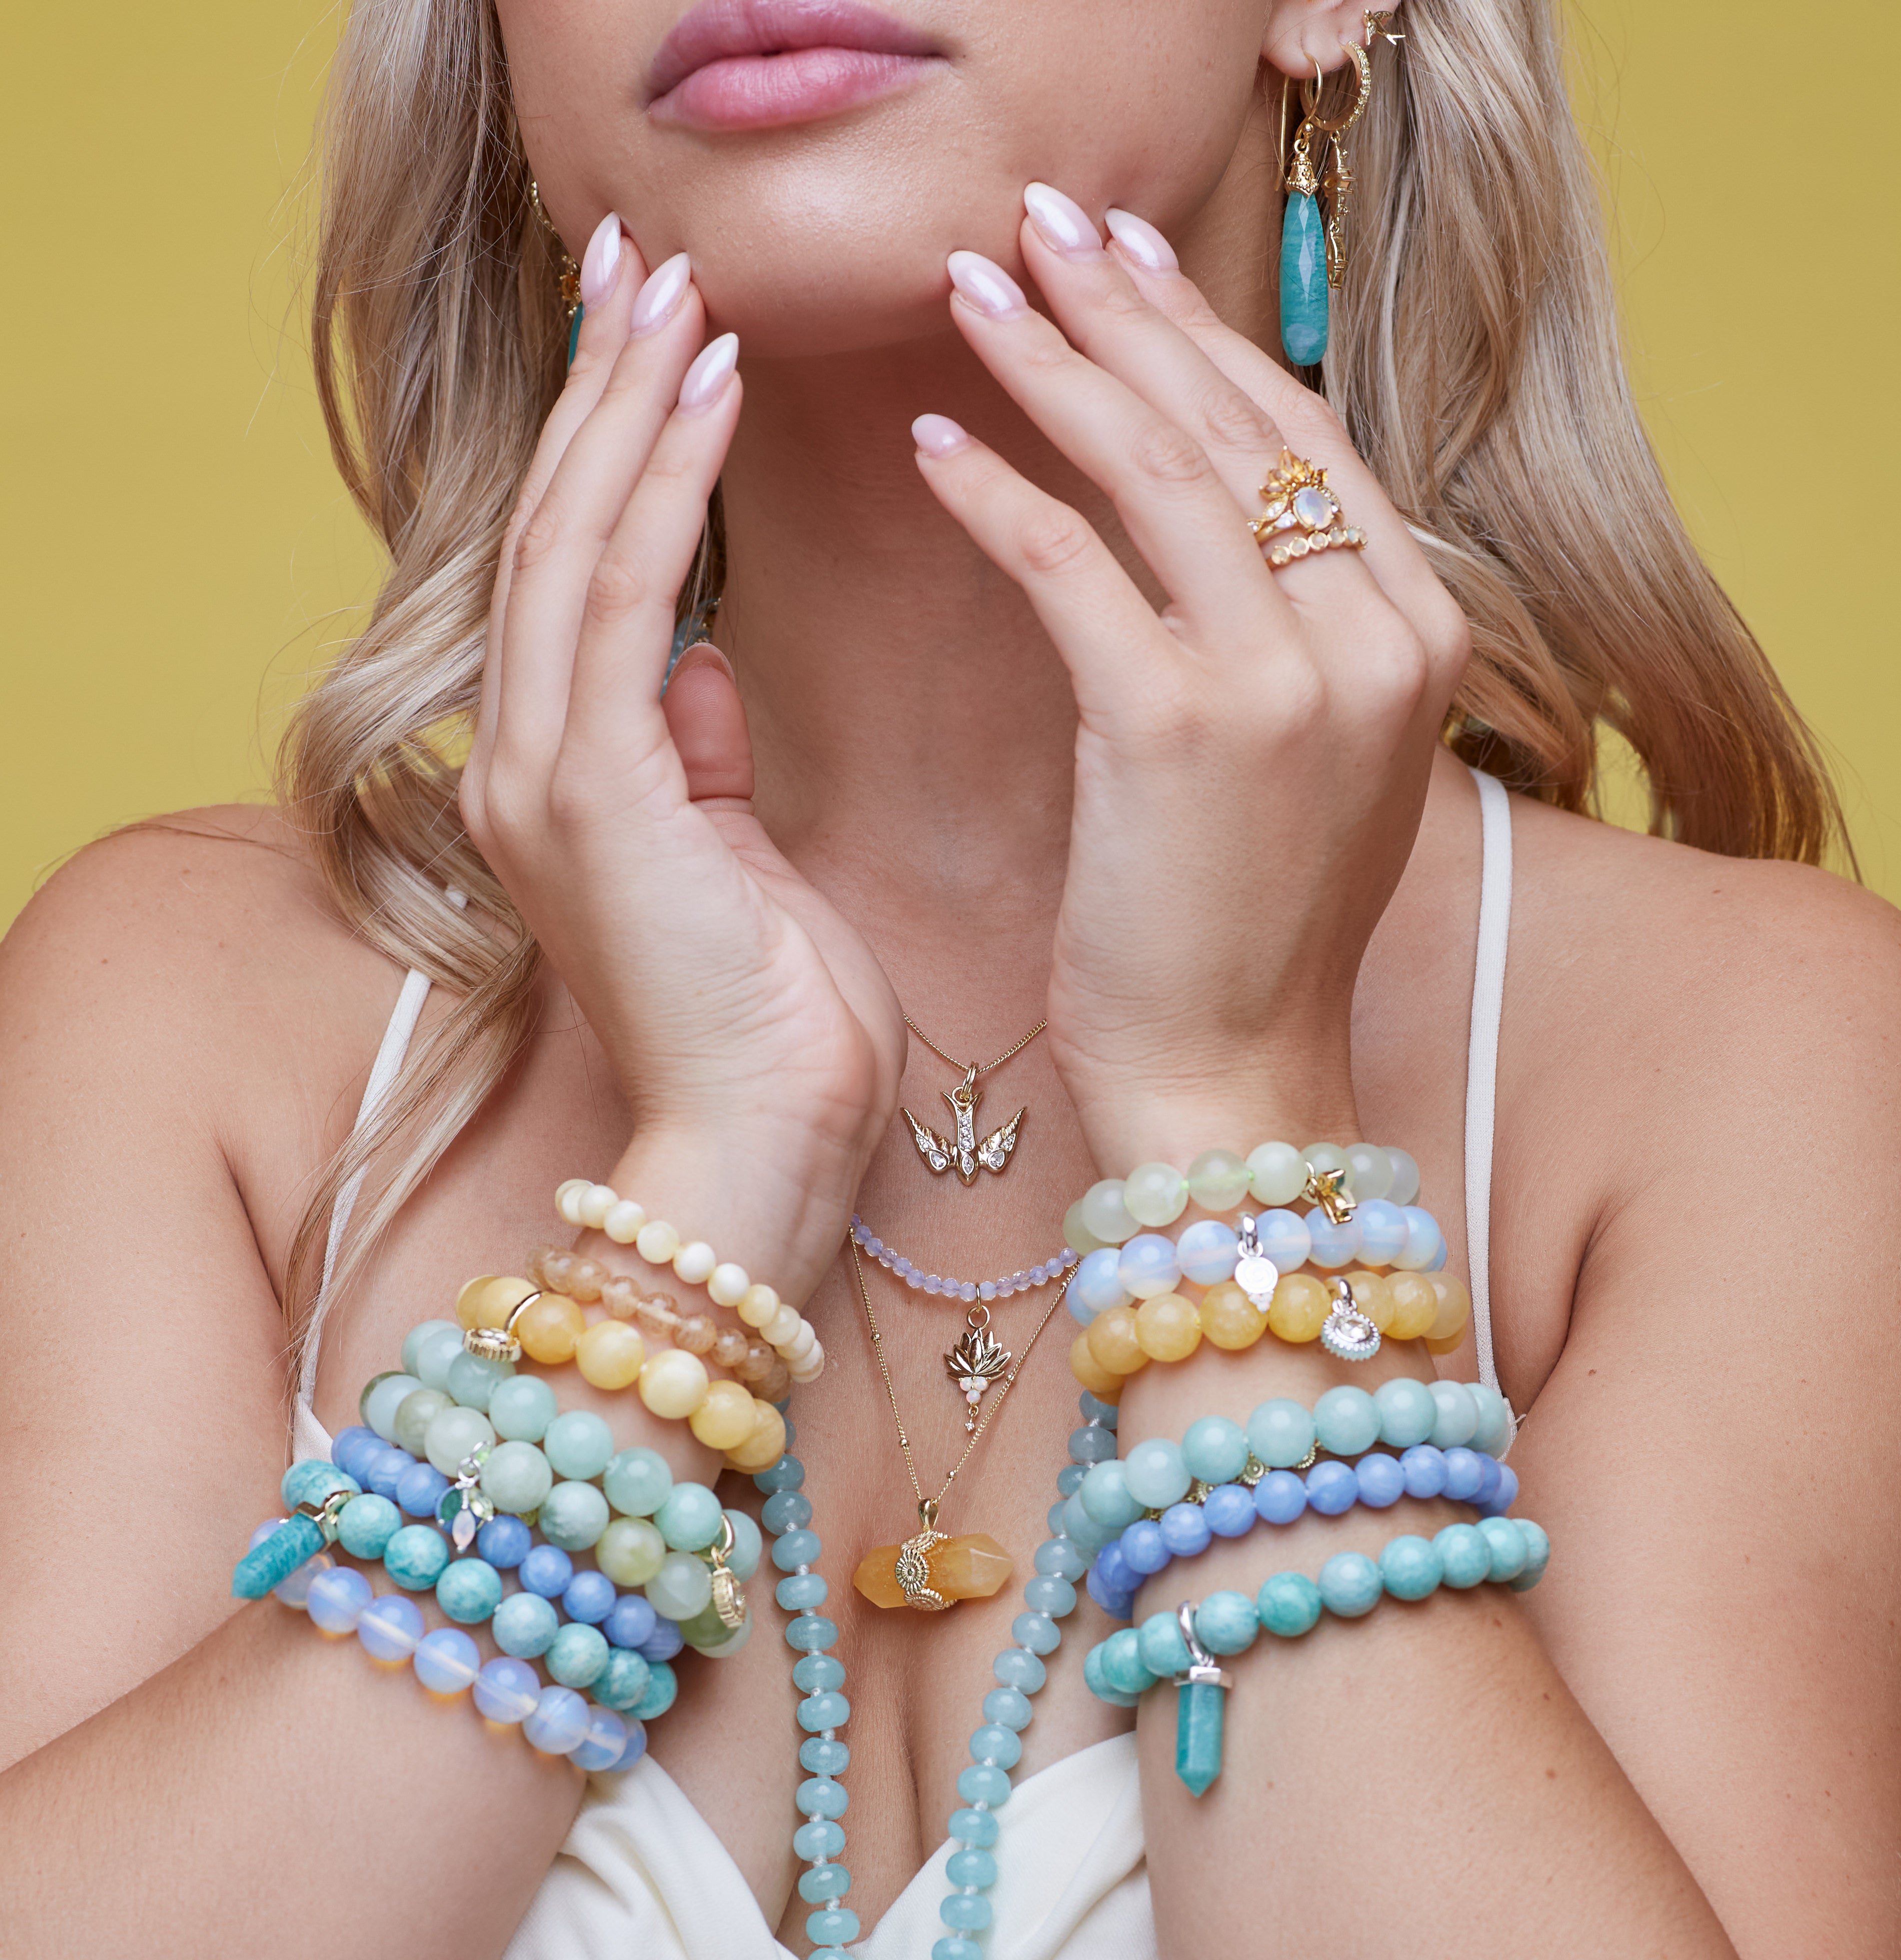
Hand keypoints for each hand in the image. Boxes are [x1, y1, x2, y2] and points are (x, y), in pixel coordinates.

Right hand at [460, 230, 903, 1266]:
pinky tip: (705, 399)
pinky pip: (619, 604)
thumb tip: (694, 671)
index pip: (575, 575)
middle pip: (552, 534)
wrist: (760, 1157)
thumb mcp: (739, 872)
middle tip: (644, 262)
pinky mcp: (594, 798)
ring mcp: (544, 781)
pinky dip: (658, 493)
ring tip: (673, 292)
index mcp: (564, 785)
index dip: (608, 446)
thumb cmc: (774, 1035)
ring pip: (569, 546)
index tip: (656, 336)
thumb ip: (696, 766)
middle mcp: (528, 769)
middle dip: (599, 390)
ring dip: (624, 409)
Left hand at [913, 193, 1469, 1169]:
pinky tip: (936, 449)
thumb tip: (1220, 519)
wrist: (1233, 1080)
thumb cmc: (1248, 934)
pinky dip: (1001, 498)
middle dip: (1125, 310)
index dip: (1203, 339)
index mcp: (1419, 635)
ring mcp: (1289, 680)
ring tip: (973, 290)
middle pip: (1237, 425)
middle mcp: (1375, 638)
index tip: (1121, 262)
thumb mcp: (1316, 761)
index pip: (1302, 440)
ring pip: (1159, 472)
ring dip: (1054, 366)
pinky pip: (1074, 569)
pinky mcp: (1182, 727)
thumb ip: (1296, 634)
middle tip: (1035, 228)